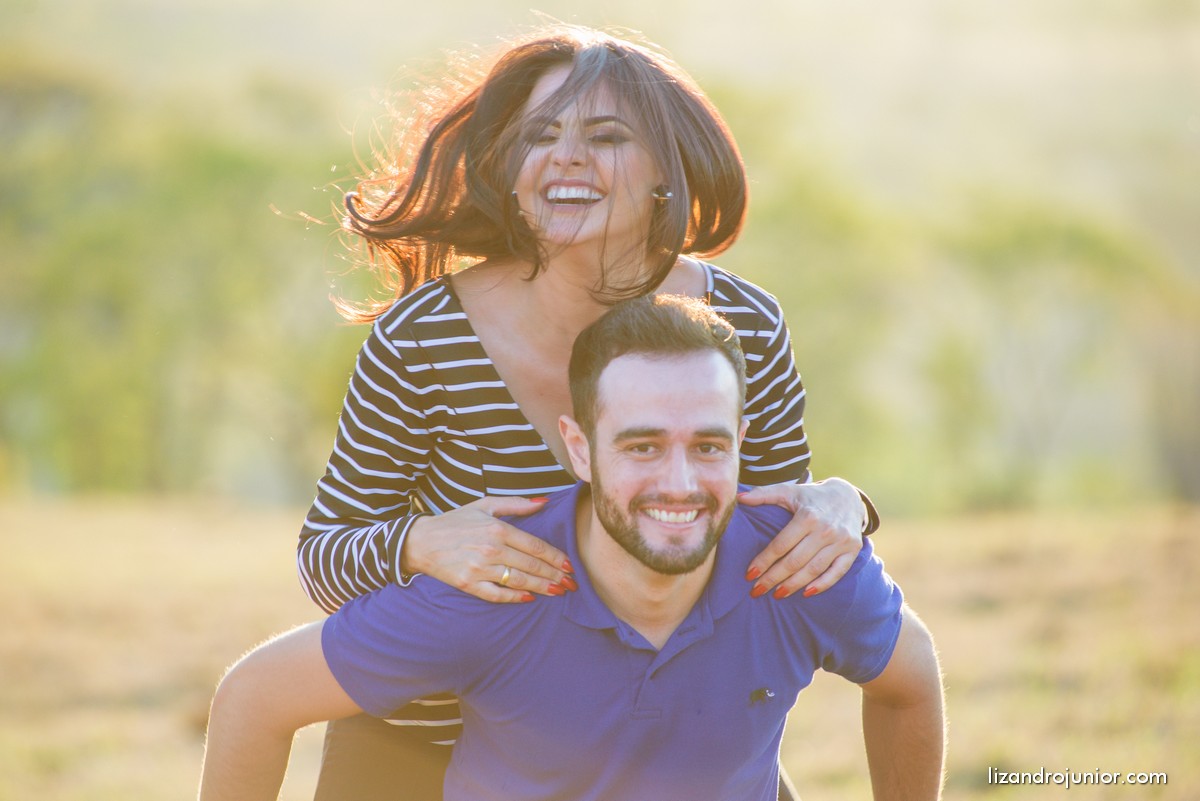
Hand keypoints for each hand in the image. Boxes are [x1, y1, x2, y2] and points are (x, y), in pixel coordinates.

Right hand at [401, 496, 575, 602]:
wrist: (421, 541)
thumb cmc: (456, 521)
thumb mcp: (485, 506)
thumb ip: (516, 504)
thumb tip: (544, 502)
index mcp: (497, 529)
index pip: (535, 546)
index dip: (555, 557)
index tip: (570, 565)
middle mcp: (491, 549)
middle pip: (531, 565)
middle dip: (554, 575)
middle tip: (571, 583)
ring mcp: (479, 568)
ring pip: (518, 581)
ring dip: (541, 587)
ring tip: (558, 592)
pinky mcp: (468, 584)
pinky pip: (496, 594)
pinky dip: (514, 598)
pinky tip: (528, 598)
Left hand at [739, 478, 865, 598]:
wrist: (848, 496)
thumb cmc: (811, 497)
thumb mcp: (788, 491)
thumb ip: (763, 494)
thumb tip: (738, 499)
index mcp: (808, 516)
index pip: (781, 545)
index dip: (764, 561)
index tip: (749, 574)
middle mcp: (826, 529)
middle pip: (795, 560)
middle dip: (773, 578)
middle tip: (757, 590)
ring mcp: (841, 541)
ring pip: (814, 569)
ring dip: (794, 585)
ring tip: (777, 594)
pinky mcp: (852, 551)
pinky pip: (837, 573)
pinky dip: (822, 585)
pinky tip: (805, 593)